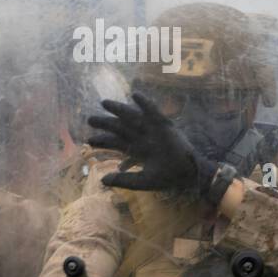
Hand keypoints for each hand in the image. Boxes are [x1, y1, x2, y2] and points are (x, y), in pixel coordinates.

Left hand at [86, 92, 217, 200]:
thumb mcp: (143, 182)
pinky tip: (135, 95)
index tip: (88, 140)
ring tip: (104, 102)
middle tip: (90, 119)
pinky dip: (146, 103)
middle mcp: (142, 138)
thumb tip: (102, 180)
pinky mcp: (164, 125)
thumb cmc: (168, 178)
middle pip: (120, 127)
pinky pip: (154, 111)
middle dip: (105, 123)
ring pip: (132, 117)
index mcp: (136, 151)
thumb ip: (124, 180)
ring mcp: (153, 130)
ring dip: (119, 109)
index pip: (116, 143)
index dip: (102, 140)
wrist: (189, 174)